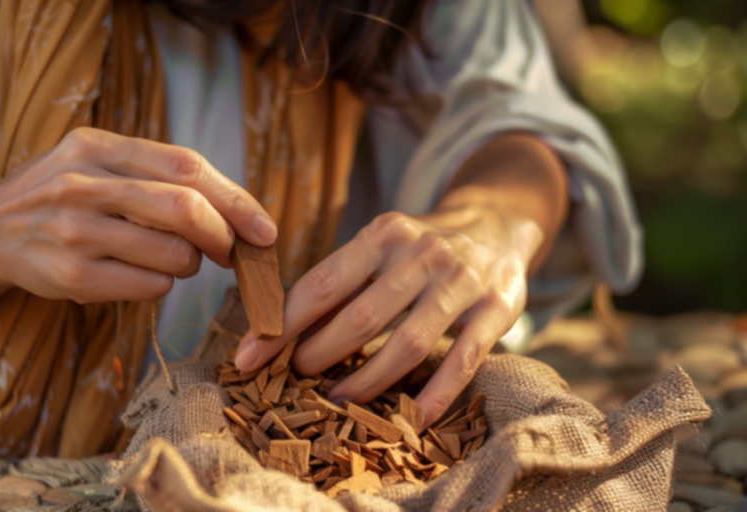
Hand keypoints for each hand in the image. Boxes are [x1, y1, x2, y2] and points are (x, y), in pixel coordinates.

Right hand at [0, 127, 275, 303]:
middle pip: (185, 209)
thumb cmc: (65, 196)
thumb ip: (158, 174)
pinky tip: (143, 274)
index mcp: (99, 146)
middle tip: (231, 252)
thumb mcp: (99, 162)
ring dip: (191, 264)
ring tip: (172, 259)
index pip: (186, 167)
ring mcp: (74, 230)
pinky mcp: (70, 276)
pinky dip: (163, 285)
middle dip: (224, 236)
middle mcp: (83, 183)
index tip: (264, 229)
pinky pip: (150, 286)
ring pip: (173, 254)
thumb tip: (238, 211)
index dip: (237, 199)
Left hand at [235, 207, 539, 427]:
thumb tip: (278, 320)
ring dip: (366, 381)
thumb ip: (342, 278)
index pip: (322, 284)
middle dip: (318, 355)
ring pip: (408, 344)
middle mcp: (423, 254)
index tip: (248, 356)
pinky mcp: (496, 309)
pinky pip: (462, 361)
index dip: (281, 325)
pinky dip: (435, 396)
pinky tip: (412, 421)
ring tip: (336, 401)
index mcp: (385, 234)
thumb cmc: (422, 244)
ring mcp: (462, 282)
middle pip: (360, 318)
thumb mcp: (382, 244)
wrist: (498, 222)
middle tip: (294, 379)